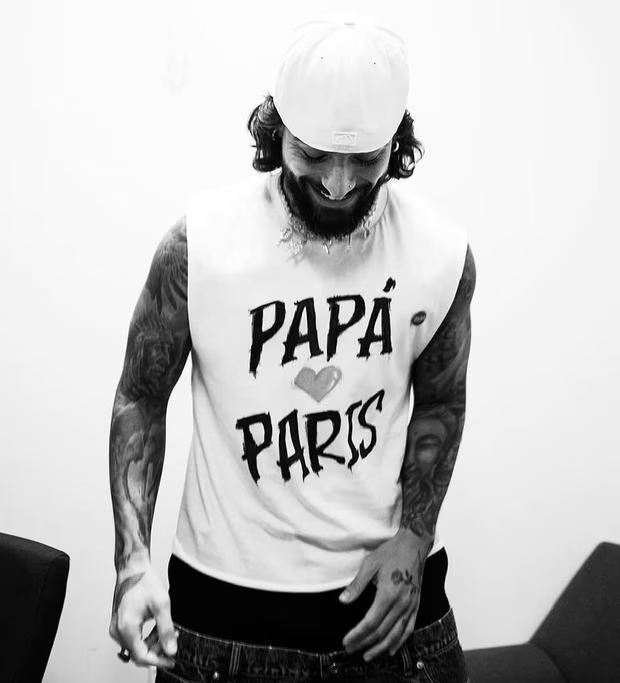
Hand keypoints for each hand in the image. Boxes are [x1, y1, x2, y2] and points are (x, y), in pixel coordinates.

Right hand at [109, 563, 177, 668]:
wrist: (132, 567)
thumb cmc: (144, 581)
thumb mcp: (161, 605)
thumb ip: (166, 630)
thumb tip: (171, 650)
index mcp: (126, 628)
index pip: (141, 656)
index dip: (158, 661)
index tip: (170, 660)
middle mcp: (118, 630)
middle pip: (138, 652)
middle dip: (157, 649)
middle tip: (172, 638)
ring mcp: (116, 627)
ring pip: (136, 646)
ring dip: (152, 642)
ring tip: (167, 629)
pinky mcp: (119, 623)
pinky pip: (132, 637)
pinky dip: (145, 636)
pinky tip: (156, 627)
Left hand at [340, 529, 430, 661]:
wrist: (413, 545)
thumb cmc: (390, 552)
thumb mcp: (370, 564)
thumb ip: (357, 585)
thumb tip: (343, 601)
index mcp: (388, 594)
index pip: (370, 622)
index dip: (357, 635)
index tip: (346, 641)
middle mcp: (401, 603)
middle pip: (381, 632)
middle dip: (364, 643)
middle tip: (351, 649)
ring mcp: (410, 606)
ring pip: (395, 635)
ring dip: (381, 647)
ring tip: (368, 655)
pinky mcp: (416, 605)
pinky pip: (408, 628)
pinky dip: (400, 641)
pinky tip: (391, 649)